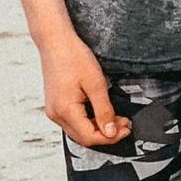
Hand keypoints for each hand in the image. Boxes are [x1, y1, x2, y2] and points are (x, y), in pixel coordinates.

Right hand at [38, 33, 128, 147]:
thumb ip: (104, 110)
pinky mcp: (56, 105)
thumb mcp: (96, 84)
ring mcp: (54, 110)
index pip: (90, 137)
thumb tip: (111, 132)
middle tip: (125, 123)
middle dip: (106, 134)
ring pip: (79, 130)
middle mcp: (56, 114)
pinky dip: (89, 121)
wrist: (56, 43)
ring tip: (116, 118)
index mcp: (65, 110)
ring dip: (98, 128)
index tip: (127, 128)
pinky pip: (74, 121)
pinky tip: (102, 113)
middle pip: (84, 137)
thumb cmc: (73, 58)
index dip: (111, 137)